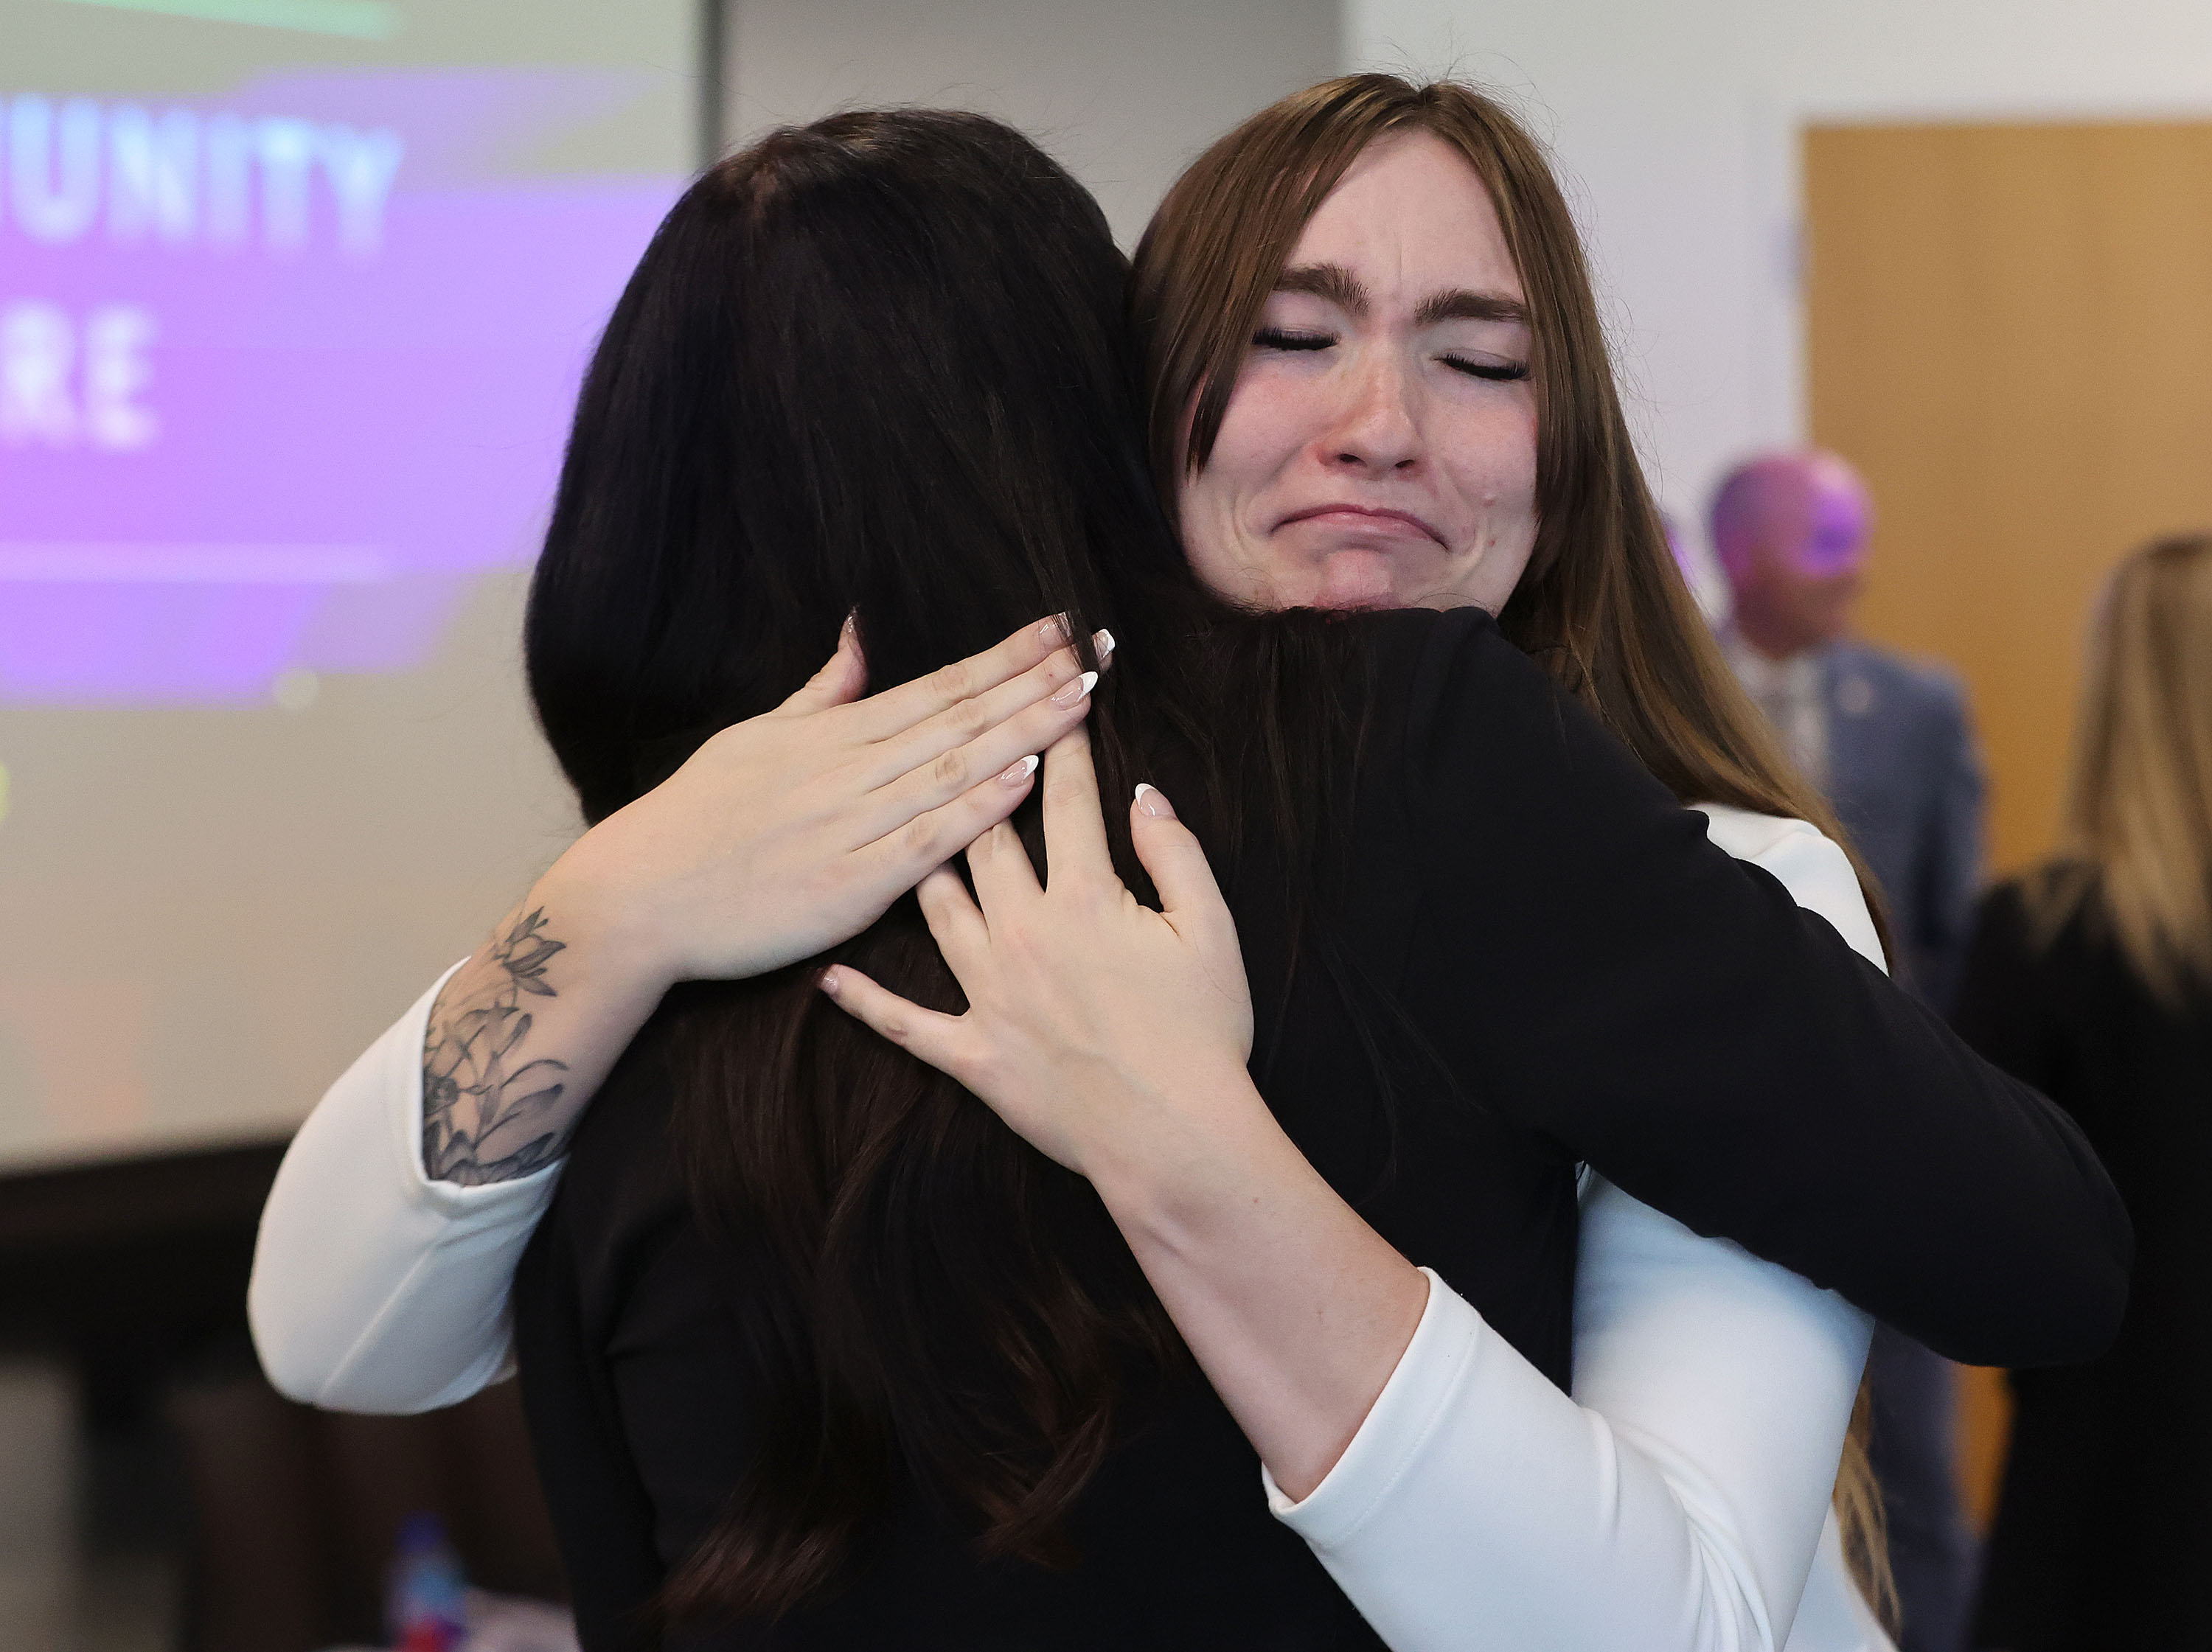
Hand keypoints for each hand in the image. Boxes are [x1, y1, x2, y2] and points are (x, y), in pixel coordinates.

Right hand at [546, 616, 1109, 991]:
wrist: (636, 898)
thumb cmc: (693, 820)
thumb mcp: (752, 738)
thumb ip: (819, 693)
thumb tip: (858, 634)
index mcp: (832, 736)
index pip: (937, 686)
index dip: (1003, 658)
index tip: (1058, 630)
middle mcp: (848, 771)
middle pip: (958, 718)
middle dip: (1032, 684)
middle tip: (1096, 653)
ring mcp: (849, 826)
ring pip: (952, 769)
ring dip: (1022, 733)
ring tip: (1081, 702)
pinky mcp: (846, 886)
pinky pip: (924, 841)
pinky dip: (975, 809)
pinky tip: (1024, 781)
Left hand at [823, 729, 1426, 1502]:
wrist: (1175, 1139)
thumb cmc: (1204, 1036)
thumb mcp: (1212, 932)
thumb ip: (1176, 855)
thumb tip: (1144, 795)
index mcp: (1086, 897)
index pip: (1068, 799)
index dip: (1061, 740)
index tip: (1053, 691)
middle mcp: (1024, 931)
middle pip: (984, 836)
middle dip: (980, 782)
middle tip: (968, 742)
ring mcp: (990, 993)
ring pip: (937, 907)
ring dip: (920, 863)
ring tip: (899, 826)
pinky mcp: (973, 1053)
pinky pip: (904, 1024)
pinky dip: (865, 1002)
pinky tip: (829, 978)